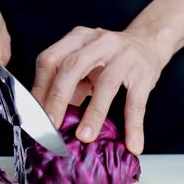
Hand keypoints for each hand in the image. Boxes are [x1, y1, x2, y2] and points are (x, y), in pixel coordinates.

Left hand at [32, 26, 171, 154]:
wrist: (149, 41)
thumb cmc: (107, 58)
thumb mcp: (83, 64)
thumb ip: (67, 85)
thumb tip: (49, 118)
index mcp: (76, 39)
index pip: (50, 60)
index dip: (40, 87)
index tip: (34, 114)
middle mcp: (98, 42)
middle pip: (72, 67)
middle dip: (58, 98)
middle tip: (51, 125)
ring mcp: (123, 55)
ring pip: (106, 84)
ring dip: (93, 113)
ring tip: (85, 137)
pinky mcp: (145, 72)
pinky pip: (137, 101)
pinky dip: (134, 125)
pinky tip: (133, 144)